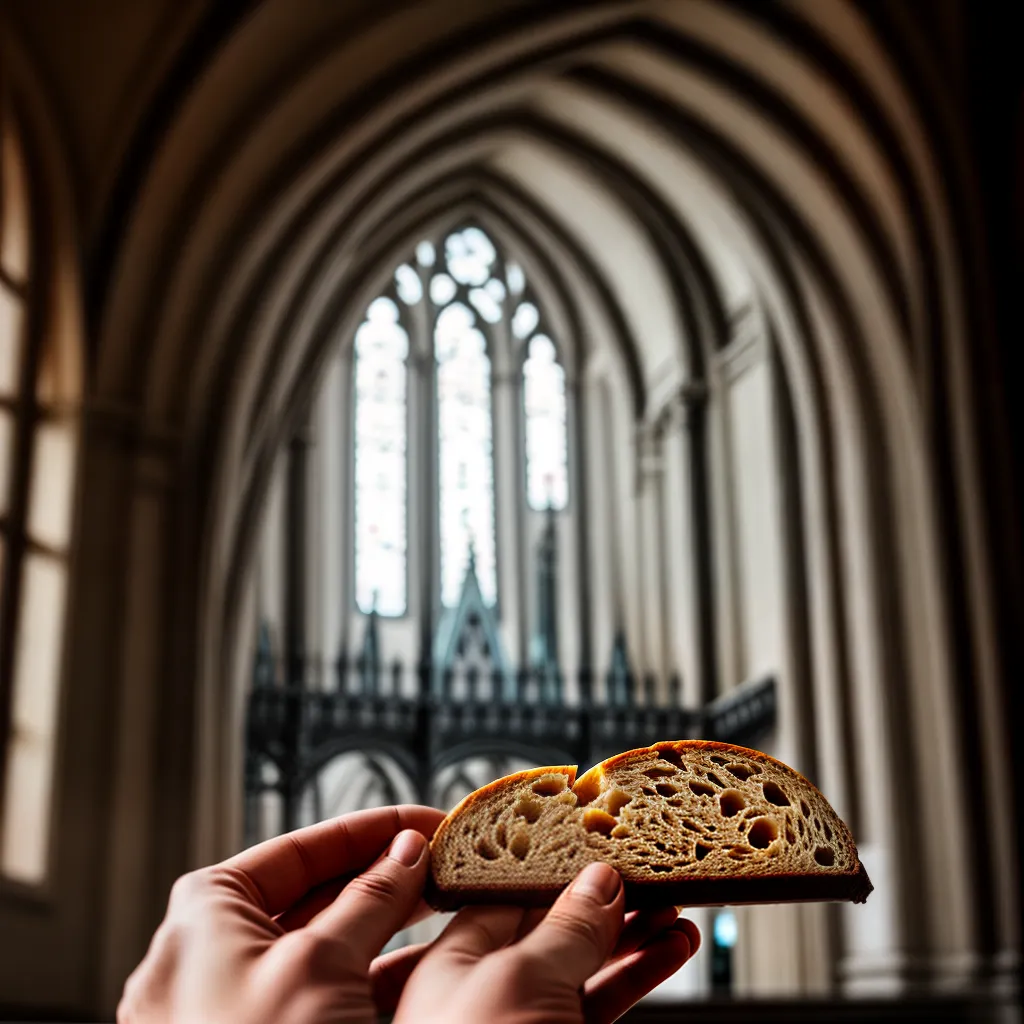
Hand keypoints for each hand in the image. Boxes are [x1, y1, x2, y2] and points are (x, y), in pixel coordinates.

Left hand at [117, 805, 444, 1023]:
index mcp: (206, 914)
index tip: (426, 822)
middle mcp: (214, 955)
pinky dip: (374, 972)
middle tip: (444, 861)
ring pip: (325, 943)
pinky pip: (323, 991)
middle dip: (385, 873)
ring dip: (387, 922)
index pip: (300, 848)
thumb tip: (408, 849)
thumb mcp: (318, 965)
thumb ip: (368, 898)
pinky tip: (427, 962)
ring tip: (446, 901)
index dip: (371, 829)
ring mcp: (236, 1005)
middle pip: (316, 892)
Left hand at [390, 861, 699, 1023]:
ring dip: (629, 932)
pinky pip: (597, 1003)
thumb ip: (559, 928)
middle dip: (599, 892)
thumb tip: (598, 877)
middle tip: (648, 864)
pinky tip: (671, 950)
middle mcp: (477, 993)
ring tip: (674, 903)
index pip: (503, 887)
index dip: (550, 857)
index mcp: (444, 962)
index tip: (596, 831)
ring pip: (580, 965)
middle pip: (546, 922)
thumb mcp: (517, 986)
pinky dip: (635, 974)